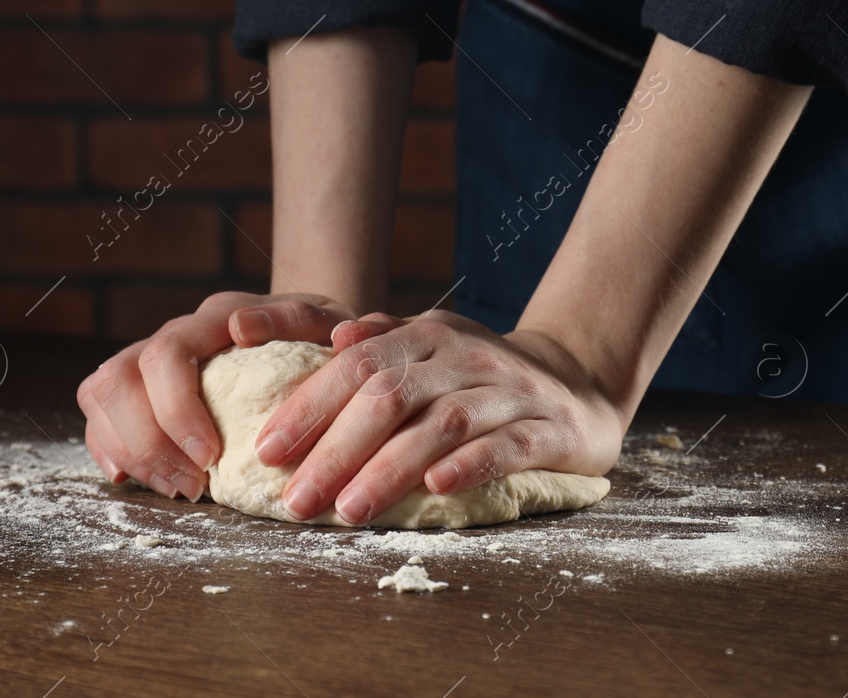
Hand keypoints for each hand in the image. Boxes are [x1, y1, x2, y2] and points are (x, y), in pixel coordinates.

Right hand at [76, 290, 356, 500]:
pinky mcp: (140, 387)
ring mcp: (150, 356)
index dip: (177, 410)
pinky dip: (108, 446)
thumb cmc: (323, 337)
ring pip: (101, 391)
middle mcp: (177, 331)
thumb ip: (325, 325)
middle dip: (150, 441)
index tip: (212, 460)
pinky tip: (132, 476)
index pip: (169, 354)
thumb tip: (288, 330)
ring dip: (130, 449)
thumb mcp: (334, 327)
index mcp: (217, 314)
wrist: (310, 332)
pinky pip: (99, 412)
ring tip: (178, 488)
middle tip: (194, 486)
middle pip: (121, 377)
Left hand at [253, 310, 625, 523]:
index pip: (360, 364)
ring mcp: (511, 392)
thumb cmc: (485, 378)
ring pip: (444, 424)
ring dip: (391, 468)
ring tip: (349, 510)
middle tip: (296, 501)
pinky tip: (435, 489)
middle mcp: (468, 357)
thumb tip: (337, 337)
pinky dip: (469, 466)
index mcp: (431, 337)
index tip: (266, 451)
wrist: (581, 383)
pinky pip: (507, 446)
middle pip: (394, 395)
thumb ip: (386, 344)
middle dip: (337, 449)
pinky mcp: (551, 431)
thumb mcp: (436, 350)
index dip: (310, 406)